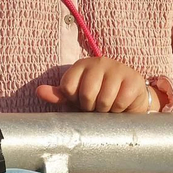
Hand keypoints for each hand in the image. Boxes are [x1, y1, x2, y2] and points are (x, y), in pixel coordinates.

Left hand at [36, 57, 158, 112]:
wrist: (129, 100)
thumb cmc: (98, 98)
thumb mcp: (76, 97)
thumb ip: (58, 95)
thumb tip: (39, 91)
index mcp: (81, 65)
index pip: (68, 86)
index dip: (74, 100)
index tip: (80, 101)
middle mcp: (99, 62)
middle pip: (87, 94)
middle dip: (90, 107)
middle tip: (96, 106)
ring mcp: (117, 69)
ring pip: (104, 100)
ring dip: (105, 110)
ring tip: (108, 107)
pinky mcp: (134, 79)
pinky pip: (121, 102)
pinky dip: (119, 110)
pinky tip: (120, 106)